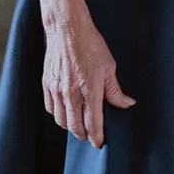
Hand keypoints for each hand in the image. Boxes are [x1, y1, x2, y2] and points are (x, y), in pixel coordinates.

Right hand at [42, 13, 134, 148]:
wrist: (67, 29)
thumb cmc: (90, 45)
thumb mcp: (109, 67)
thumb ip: (114, 90)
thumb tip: (126, 104)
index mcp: (89, 90)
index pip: (92, 124)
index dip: (96, 137)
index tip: (99, 143)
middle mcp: (71, 94)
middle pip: (75, 126)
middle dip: (83, 135)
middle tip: (90, 137)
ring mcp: (56, 90)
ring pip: (61, 120)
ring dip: (70, 127)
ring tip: (78, 126)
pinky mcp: (47, 85)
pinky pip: (51, 109)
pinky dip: (58, 115)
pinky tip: (65, 112)